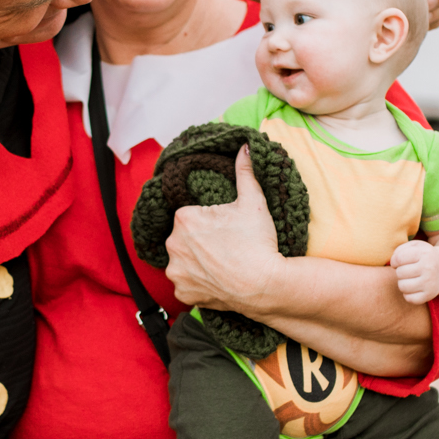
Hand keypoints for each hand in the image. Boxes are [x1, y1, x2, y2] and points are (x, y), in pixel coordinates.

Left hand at [164, 145, 281, 312]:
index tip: (226, 228)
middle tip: (225, 245)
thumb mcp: (253, 201)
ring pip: (183, 260)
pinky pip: (186, 284)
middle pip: (185, 237)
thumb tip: (245, 146)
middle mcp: (172, 244)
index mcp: (183, 218)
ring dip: (196, 261)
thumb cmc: (257, 242)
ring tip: (221, 263)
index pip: (191, 214)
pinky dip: (197, 282)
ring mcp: (176, 271)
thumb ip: (245, 172)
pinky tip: (215, 279)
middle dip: (200, 240)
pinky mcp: (182, 292)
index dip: (210, 220)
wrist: (265, 285)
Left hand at [389, 239, 438, 304]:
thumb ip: (400, 250)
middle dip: (400, 271)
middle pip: (400, 273)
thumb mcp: (414, 246)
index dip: (395, 261)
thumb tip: (393, 263)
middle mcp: (429, 268)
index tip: (399, 262)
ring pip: (402, 286)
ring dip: (402, 283)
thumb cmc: (423, 256)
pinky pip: (409, 298)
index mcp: (424, 253)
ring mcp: (430, 283)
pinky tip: (413, 288)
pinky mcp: (429, 295)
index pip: (398, 259)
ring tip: (409, 279)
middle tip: (407, 270)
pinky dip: (408, 294)